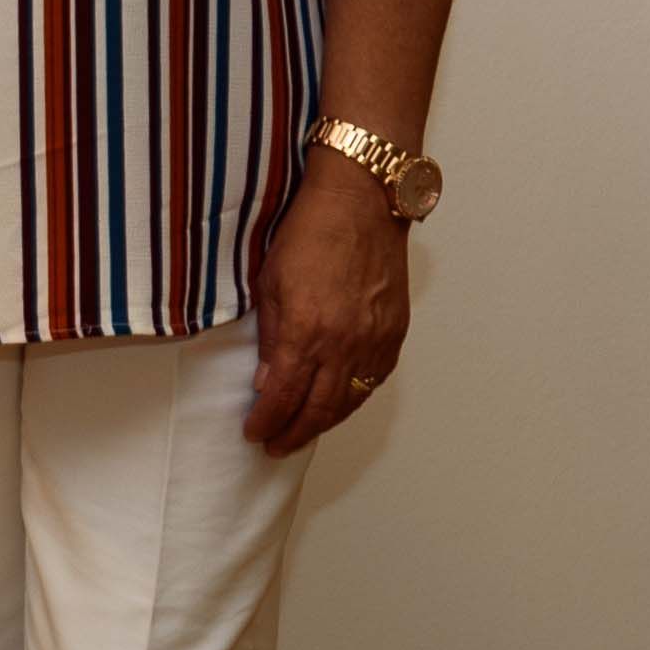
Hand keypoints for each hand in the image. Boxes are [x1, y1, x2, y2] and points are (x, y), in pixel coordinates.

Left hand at [244, 161, 409, 452]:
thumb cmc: (308, 235)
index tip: (253, 433)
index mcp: (306, 332)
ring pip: (350, 399)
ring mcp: (374, 340)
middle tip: (275, 445)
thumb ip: (269, 338)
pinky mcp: (395, 332)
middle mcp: (344, 344)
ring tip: (302, 433)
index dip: (267, 421)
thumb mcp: (269, 284)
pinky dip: (355, 399)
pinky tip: (339, 405)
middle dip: (294, 432)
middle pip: (319, 407)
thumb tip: (266, 382)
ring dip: (324, 422)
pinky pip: (375, 379)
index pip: (283, 396)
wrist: (362, 204)